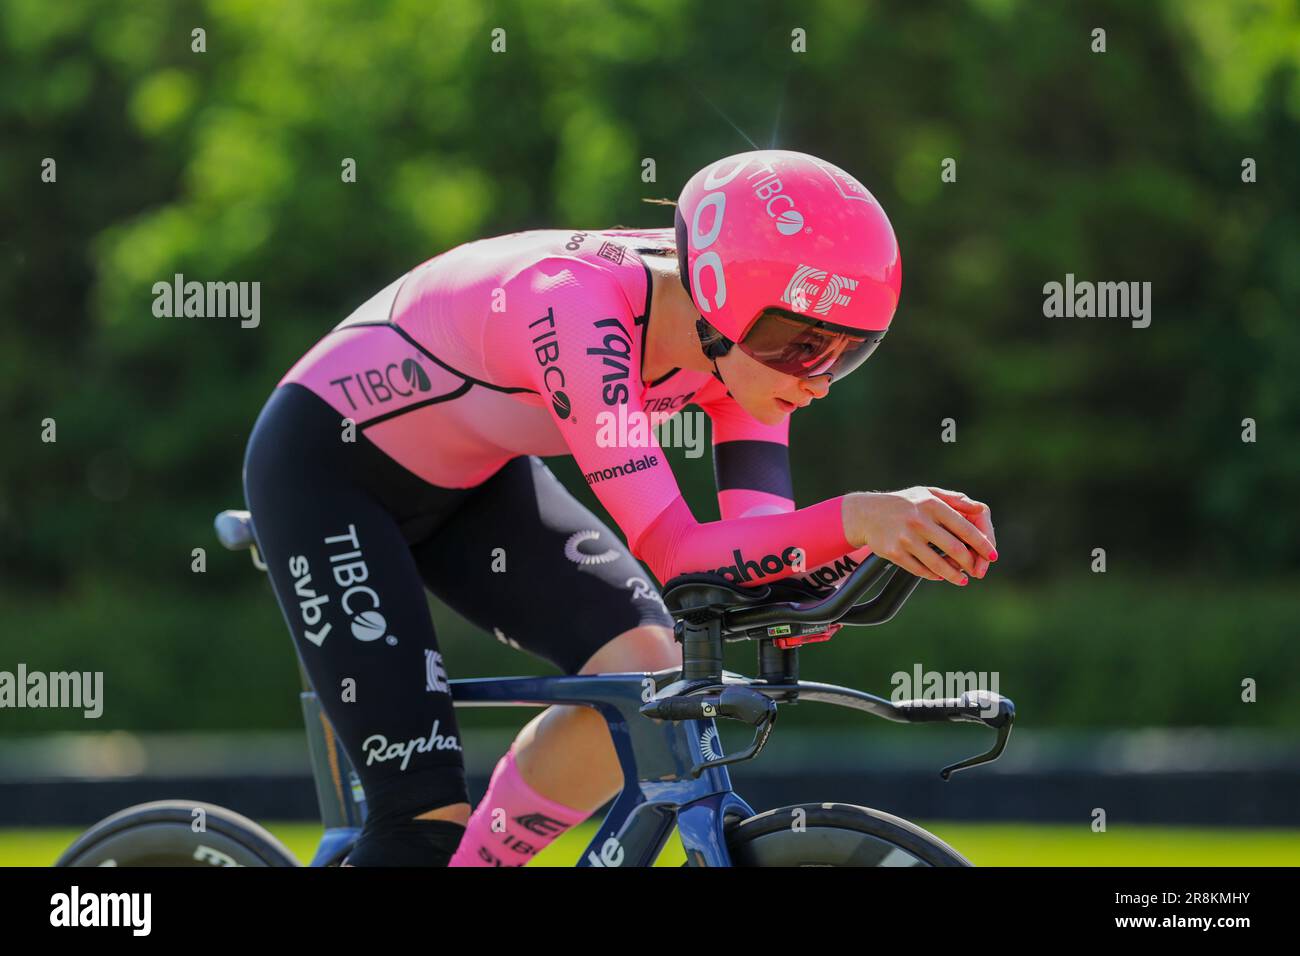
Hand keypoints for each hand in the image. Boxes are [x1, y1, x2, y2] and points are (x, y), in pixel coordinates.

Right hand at [843, 488, 997, 584]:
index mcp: (932, 505)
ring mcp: (905, 538)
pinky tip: (940, 576)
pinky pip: (920, 570)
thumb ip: (955, 501)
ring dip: (954, 575)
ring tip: (962, 580)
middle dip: (970, 563)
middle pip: (954, 549)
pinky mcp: (894, 553)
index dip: (982, 544)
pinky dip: (933, 575)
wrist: (866, 514)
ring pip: (938, 564)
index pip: (964, 528)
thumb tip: (981, 510)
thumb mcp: (928, 494)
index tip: (992, 556)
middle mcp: (919, 521)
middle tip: (977, 570)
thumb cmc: (904, 503)